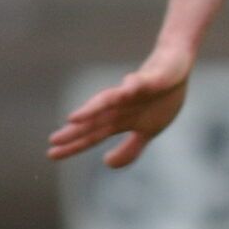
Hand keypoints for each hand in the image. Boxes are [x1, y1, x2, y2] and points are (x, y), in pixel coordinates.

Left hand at [47, 44, 193, 167]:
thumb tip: (107, 164)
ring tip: (75, 118)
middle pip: (95, 119)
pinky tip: (128, 85)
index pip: (93, 134)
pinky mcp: (153, 77)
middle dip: (76, 130)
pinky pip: (143, 81)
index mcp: (121, 120)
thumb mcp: (149, 130)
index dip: (74, 145)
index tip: (51, 154)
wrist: (177, 64)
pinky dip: (134, 84)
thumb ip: (130, 148)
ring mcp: (135, 91)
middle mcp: (122, 105)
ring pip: (111, 99)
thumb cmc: (161, 97)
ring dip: (94, 108)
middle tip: (53, 139)